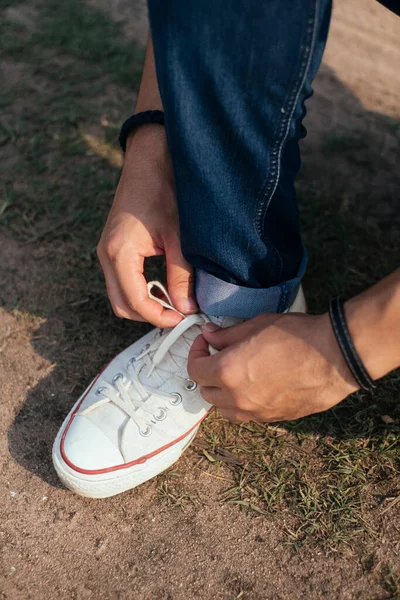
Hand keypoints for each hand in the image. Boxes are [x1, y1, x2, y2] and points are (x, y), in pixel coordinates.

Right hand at [97, 125, 196, 327]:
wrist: (150, 158)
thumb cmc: (164, 189)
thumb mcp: (179, 237)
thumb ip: (182, 276)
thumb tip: (187, 308)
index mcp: (119, 253)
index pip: (135, 302)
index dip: (160, 317)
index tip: (183, 319)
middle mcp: (106, 255)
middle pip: (122, 305)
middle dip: (150, 315)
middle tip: (179, 314)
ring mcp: (107, 251)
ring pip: (120, 295)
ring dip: (145, 304)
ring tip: (174, 301)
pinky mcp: (113, 247)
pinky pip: (121, 280)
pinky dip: (140, 290)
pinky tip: (164, 286)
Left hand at [187, 312, 357, 421]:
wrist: (336, 356)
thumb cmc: (297, 335)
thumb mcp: (256, 325)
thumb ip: (227, 334)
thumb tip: (210, 335)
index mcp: (227, 372)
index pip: (194, 370)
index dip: (196, 353)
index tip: (206, 342)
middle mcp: (237, 398)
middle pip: (206, 392)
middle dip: (208, 373)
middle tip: (219, 355)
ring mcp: (257, 412)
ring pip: (225, 409)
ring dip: (223, 393)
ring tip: (235, 373)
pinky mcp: (275, 419)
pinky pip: (248, 415)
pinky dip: (242, 402)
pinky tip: (255, 385)